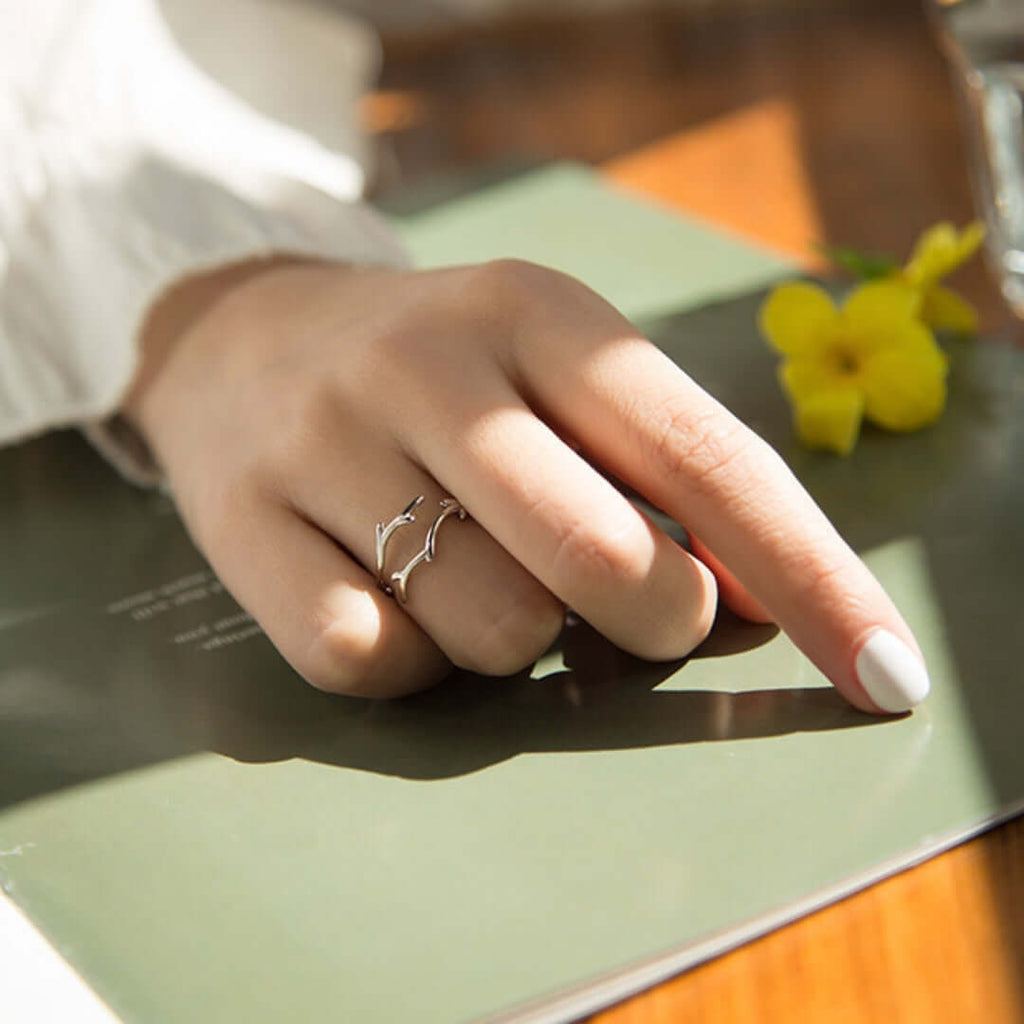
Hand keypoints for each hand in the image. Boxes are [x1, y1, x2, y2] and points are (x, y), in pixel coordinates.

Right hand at [124, 257, 928, 712]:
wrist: (240, 337)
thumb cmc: (437, 373)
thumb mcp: (551, 375)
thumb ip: (656, 474)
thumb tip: (758, 602)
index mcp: (538, 312)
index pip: (709, 460)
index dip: (811, 574)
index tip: (881, 672)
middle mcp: (428, 363)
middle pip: (604, 559)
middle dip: (650, 618)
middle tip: (633, 606)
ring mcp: (324, 441)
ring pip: (490, 631)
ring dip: (512, 639)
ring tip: (471, 574)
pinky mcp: (239, 524)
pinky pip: (369, 661)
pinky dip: (408, 664)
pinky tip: (387, 601)